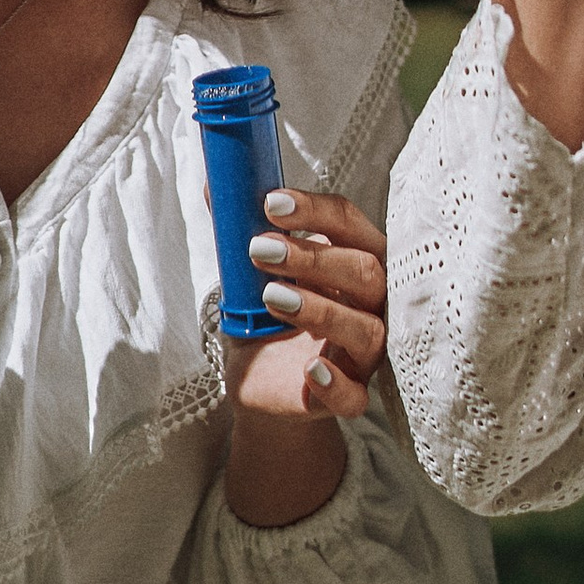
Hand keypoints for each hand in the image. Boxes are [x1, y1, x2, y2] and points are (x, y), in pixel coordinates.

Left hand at [217, 188, 386, 528]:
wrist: (264, 379)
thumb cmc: (269, 312)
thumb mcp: (252, 270)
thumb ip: (240, 231)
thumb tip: (212, 187)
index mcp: (354, 258)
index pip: (349, 224)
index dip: (316, 210)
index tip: (270, 203)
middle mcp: (371, 303)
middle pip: (367, 272)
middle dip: (314, 258)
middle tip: (259, 250)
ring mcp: (363, 353)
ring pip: (367, 329)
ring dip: (320, 309)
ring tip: (270, 296)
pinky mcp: (348, 396)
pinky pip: (355, 396)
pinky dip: (336, 383)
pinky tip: (310, 369)